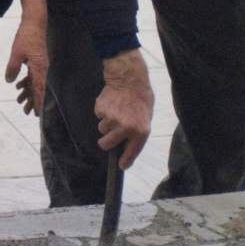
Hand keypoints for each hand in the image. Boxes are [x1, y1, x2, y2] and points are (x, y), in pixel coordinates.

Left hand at [5, 0, 47, 116]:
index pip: (40, 89)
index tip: (38, 113)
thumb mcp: (17, 53)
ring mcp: (40, 66)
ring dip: (28, 92)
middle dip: (33, 101)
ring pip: (35, 83)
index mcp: (40, 68)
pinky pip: (32, 75)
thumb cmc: (27, 37)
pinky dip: (26, 82)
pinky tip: (18, 86)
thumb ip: (13, 67)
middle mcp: (42, 69)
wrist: (34, 23)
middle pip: (38, 89)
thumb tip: (9, 81)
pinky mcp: (37, 61)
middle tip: (27, 112)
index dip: (39, 102)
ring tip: (20, 102)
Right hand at [95, 48, 154, 166]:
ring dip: (106, 123)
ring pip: (102, 129)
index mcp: (140, 131)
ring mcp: (112, 119)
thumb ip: (137, 132)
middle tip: (108, 137)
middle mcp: (126, 128)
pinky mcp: (101, 110)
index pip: (131, 152)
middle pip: (106, 144)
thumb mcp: (145, 118)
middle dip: (105, 142)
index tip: (121, 166)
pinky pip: (99, 116)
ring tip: (115, 111)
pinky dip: (103, 112)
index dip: (125, 161)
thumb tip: (126, 144)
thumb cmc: (140, 99)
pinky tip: (111, 103)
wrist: (129, 79)